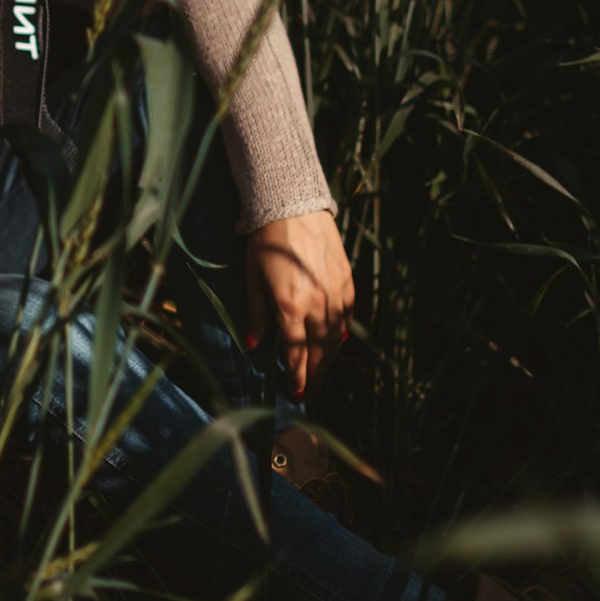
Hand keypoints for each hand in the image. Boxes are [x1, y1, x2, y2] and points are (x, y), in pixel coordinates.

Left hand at [245, 211, 354, 398]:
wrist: (293, 207)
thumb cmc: (266, 242)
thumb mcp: (253, 278)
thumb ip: (256, 315)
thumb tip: (254, 346)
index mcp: (289, 305)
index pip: (296, 353)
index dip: (297, 377)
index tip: (297, 394)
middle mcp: (316, 303)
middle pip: (319, 350)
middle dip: (316, 374)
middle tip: (311, 391)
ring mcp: (334, 292)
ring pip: (336, 336)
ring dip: (330, 358)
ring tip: (322, 373)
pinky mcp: (346, 280)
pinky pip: (347, 315)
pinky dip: (342, 332)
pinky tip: (337, 342)